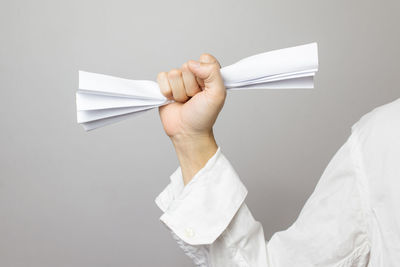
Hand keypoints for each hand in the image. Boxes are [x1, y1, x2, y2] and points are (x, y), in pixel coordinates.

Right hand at [157, 54, 225, 183]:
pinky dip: (167, 91)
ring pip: (173, 73)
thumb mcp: (217, 94)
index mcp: (209, 74)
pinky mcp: (165, 86)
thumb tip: (192, 63)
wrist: (188, 132)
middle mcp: (194, 75)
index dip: (203, 74)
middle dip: (190, 86)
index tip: (205, 89)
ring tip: (184, 102)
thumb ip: (212, 72)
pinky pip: (161, 77)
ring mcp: (178, 80)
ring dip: (179, 92)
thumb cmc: (204, 116)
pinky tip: (173, 100)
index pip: (204, 59)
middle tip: (194, 99)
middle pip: (186, 67)